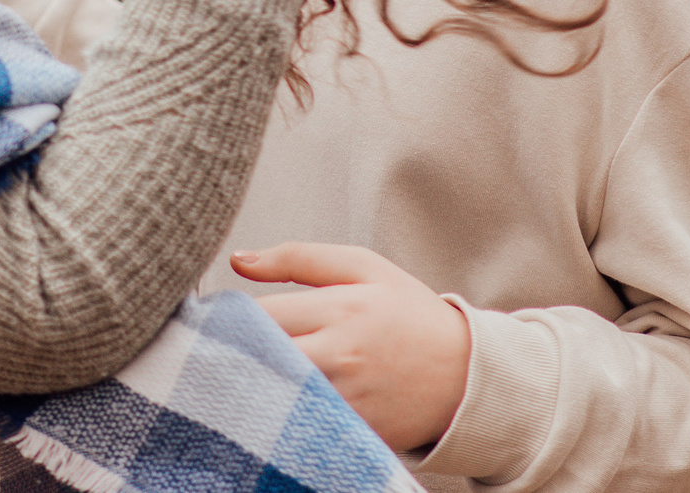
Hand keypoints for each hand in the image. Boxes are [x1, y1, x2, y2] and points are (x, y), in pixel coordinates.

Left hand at [232, 242, 470, 453]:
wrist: (467, 376)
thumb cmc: (410, 315)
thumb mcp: (364, 268)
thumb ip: (298, 258)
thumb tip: (238, 260)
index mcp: (341, 306)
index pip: (260, 313)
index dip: (231, 317)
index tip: (221, 319)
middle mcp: (340, 355)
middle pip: (259, 356)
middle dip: (233, 353)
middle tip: (222, 350)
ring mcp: (347, 399)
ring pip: (274, 393)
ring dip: (254, 383)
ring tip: (246, 375)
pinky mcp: (352, 432)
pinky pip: (299, 425)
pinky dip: (283, 414)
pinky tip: (279, 403)